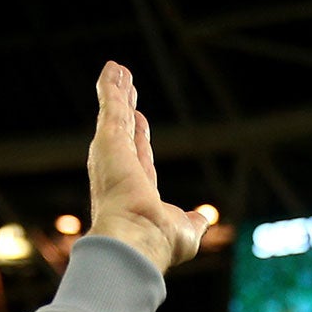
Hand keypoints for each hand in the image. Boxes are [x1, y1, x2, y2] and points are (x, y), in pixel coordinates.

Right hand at [86, 62, 212, 276]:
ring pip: (115, 116)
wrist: (136, 242)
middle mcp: (119, 173)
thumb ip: (192, 221)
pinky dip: (110, 87)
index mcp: (136, 192)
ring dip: (116, 92)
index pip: (140, 158)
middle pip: (124, 132)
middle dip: (125, 111)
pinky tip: (113, 68)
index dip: (140, 140)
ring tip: (117, 70)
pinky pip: (111, 106)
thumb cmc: (158, 244)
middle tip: (126, 89)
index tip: (140, 123)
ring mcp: (112, 156)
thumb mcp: (185, 232)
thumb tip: (203, 219)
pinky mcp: (108, 141)